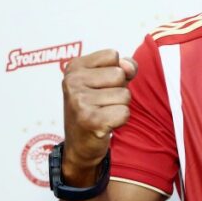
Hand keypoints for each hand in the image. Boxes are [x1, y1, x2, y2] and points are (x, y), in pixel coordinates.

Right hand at [61, 49, 136, 183]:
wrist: (80, 145)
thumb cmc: (97, 107)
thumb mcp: (107, 80)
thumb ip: (124, 66)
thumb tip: (129, 67)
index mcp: (74, 67)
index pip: (112, 56)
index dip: (116, 71)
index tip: (102, 86)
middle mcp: (72, 81)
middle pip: (120, 75)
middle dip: (118, 90)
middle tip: (102, 103)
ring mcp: (79, 101)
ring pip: (124, 95)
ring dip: (119, 106)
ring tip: (103, 113)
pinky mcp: (90, 120)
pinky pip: (124, 112)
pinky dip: (120, 120)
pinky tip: (105, 124)